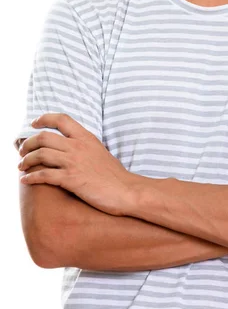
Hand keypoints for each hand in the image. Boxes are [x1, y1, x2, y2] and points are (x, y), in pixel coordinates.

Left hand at [17, 113, 140, 215]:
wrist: (125, 190)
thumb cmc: (114, 174)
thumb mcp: (99, 151)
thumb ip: (84, 145)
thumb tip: (70, 145)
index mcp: (85, 137)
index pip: (61, 119)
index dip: (44, 118)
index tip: (34, 123)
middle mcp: (78, 146)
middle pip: (44, 136)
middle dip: (28, 143)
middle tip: (22, 151)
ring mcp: (74, 162)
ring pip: (41, 154)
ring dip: (26, 160)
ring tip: (21, 166)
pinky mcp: (71, 179)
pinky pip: (44, 175)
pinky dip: (31, 177)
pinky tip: (25, 180)